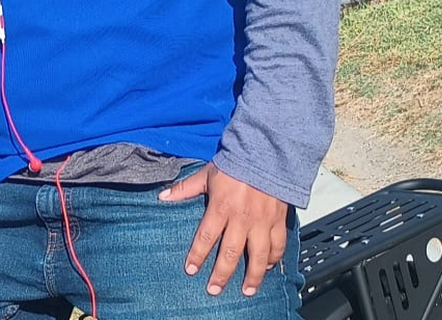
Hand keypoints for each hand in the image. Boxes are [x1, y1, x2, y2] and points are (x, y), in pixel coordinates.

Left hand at [158, 164, 287, 296]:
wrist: (266, 152)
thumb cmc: (235, 162)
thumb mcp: (207, 174)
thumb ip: (185, 188)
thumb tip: (163, 196)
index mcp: (221, 207)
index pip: (205, 237)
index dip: (197, 255)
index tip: (191, 270)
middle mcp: (242, 218)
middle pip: (230, 253)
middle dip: (221, 275)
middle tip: (214, 289)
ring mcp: (262, 221)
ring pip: (258, 256)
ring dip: (252, 276)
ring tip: (247, 290)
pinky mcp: (279, 220)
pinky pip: (278, 245)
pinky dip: (274, 258)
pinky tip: (268, 267)